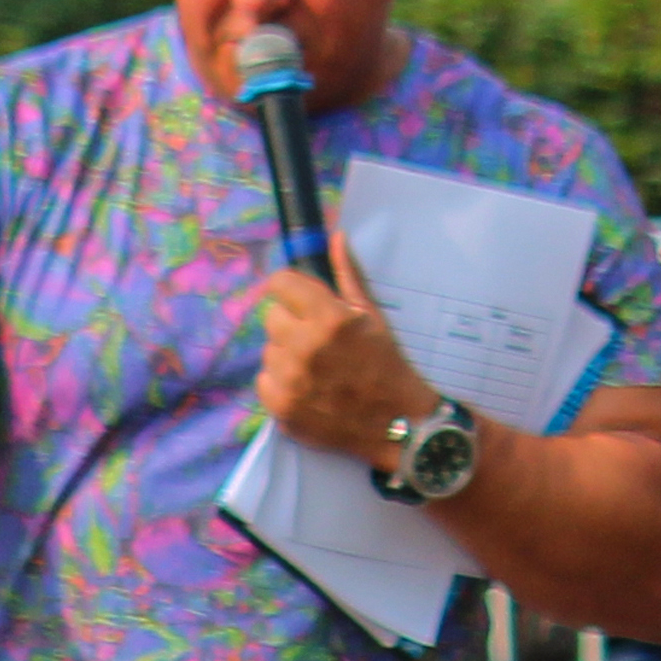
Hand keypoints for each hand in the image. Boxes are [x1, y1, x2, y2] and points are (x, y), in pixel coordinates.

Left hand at [252, 255, 435, 466]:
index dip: (290, 289)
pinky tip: (306, 388)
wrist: (397, 423)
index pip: (280, 283)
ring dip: (286, 354)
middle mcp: (304, 346)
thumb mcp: (373, 315)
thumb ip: (348, 275)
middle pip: (271, 316)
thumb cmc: (387, 365)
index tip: (300, 299)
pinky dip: (280, 383)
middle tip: (316, 339)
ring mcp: (289, 379)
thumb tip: (335, 237)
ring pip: (268, 350)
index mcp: (328, 318)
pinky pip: (264, 380)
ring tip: (315, 367)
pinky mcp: (280, 408)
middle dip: (291, 323)